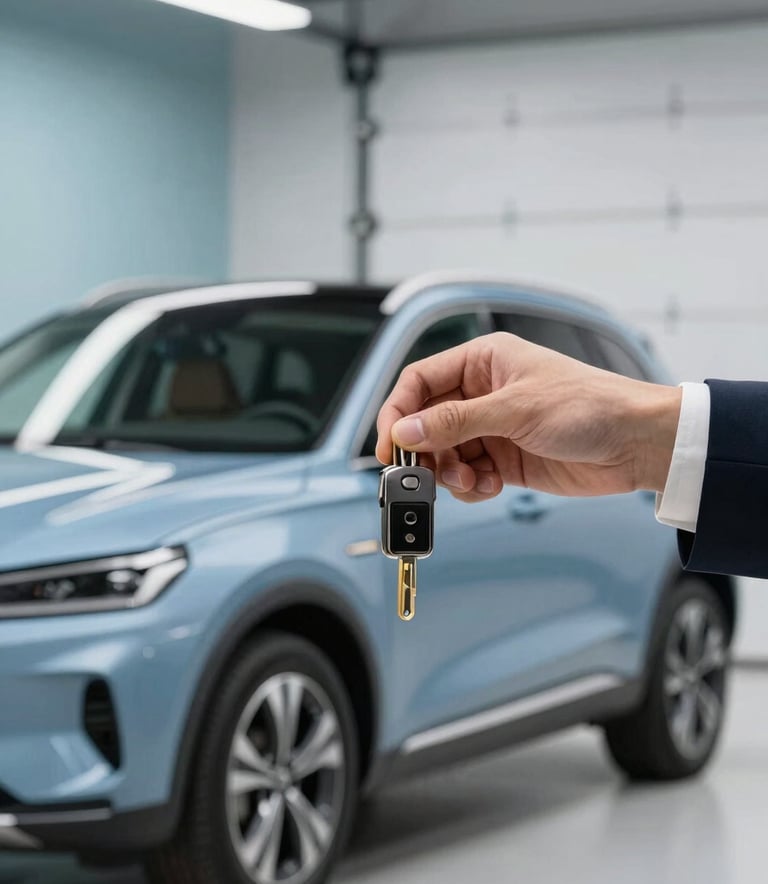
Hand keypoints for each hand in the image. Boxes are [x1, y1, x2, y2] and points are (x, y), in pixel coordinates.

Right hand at [376, 332, 681, 502]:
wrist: (637, 444)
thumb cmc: (590, 405)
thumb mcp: (516, 409)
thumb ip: (455, 422)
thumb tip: (406, 432)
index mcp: (483, 363)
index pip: (420, 382)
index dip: (398, 412)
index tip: (390, 446)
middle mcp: (483, 393)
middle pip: (427, 422)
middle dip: (423, 451)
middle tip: (422, 475)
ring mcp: (493, 428)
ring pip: (445, 454)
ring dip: (448, 473)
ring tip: (469, 481)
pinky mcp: (506, 460)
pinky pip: (468, 476)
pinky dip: (471, 487)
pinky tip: (490, 486)